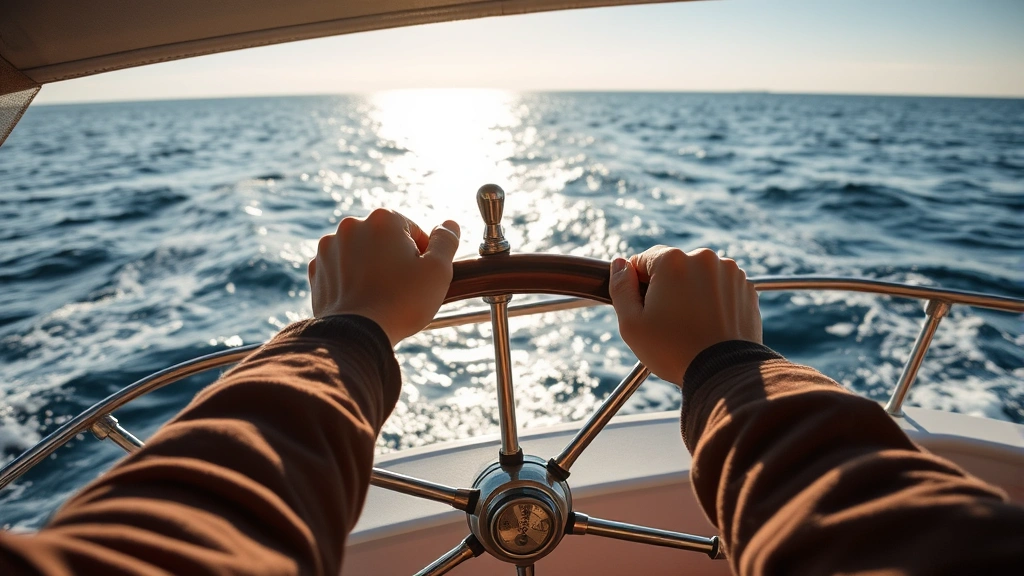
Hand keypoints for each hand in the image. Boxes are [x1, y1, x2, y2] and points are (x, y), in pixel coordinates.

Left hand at [308, 209, 460, 345]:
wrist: (356, 335)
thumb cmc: (402, 302)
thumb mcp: (438, 270)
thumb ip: (446, 241)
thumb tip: (449, 225)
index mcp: (383, 219)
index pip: (413, 231)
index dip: (423, 255)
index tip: (420, 277)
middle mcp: (352, 225)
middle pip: (384, 239)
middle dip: (395, 258)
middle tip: (402, 287)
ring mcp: (330, 247)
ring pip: (361, 251)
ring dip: (372, 266)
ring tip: (381, 294)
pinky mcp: (316, 269)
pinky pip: (340, 267)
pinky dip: (351, 278)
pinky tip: (362, 297)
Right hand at [608, 246, 761, 385]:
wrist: (725, 373)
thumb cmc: (673, 351)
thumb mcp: (631, 324)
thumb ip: (620, 288)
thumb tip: (619, 264)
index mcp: (672, 261)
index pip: (643, 260)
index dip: (638, 285)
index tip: (646, 308)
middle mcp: (703, 257)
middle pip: (674, 266)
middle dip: (668, 287)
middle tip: (669, 321)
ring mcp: (729, 271)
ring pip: (699, 275)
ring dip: (692, 291)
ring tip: (692, 325)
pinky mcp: (747, 287)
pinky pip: (721, 286)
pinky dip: (714, 299)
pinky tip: (710, 324)